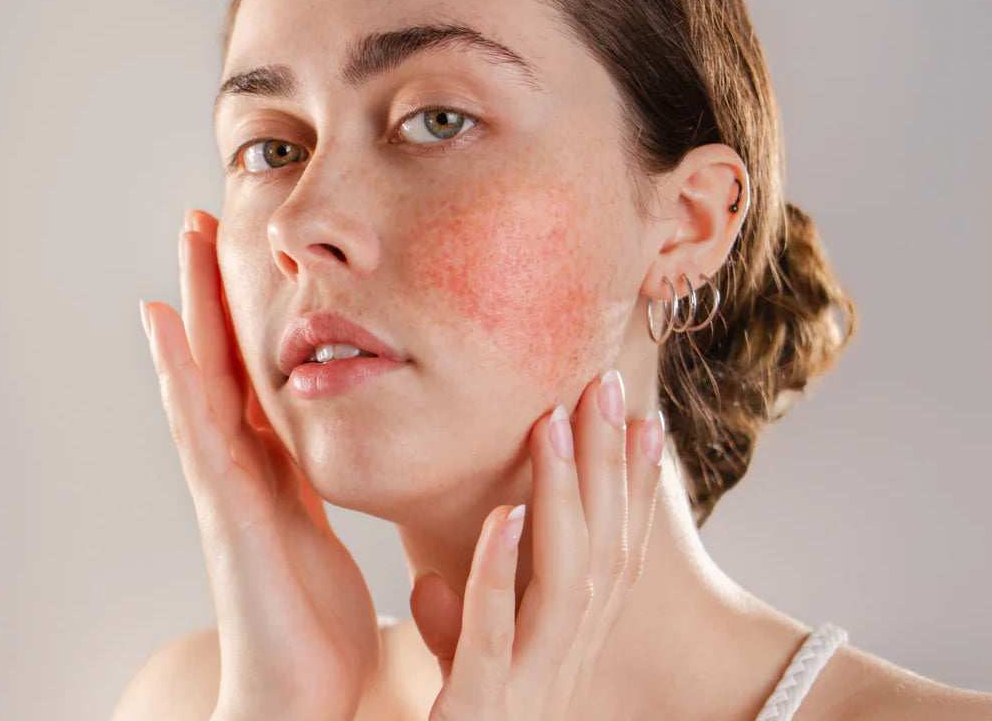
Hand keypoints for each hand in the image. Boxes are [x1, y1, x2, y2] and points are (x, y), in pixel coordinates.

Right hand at [140, 209, 380, 720]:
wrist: (295, 698)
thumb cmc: (312, 632)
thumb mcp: (326, 539)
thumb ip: (325, 494)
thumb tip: (344, 458)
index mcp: (272, 472)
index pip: (257, 375)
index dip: (246, 316)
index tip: (242, 256)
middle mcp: (240, 467)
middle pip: (222, 360)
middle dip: (212, 290)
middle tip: (202, 217)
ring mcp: (222, 483)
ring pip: (202, 375)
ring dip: (191, 306)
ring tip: (183, 239)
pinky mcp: (222, 505)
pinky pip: (197, 424)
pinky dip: (176, 369)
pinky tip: (161, 319)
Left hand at [408, 371, 665, 720]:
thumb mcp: (464, 684)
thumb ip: (459, 631)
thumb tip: (433, 582)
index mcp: (568, 652)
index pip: (613, 557)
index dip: (632, 490)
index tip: (642, 419)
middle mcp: (566, 664)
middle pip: (604, 552)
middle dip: (608, 467)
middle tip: (606, 386)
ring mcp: (531, 685)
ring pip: (566, 580)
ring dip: (564, 498)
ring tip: (555, 424)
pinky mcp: (483, 705)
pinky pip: (496, 634)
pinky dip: (501, 572)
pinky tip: (504, 515)